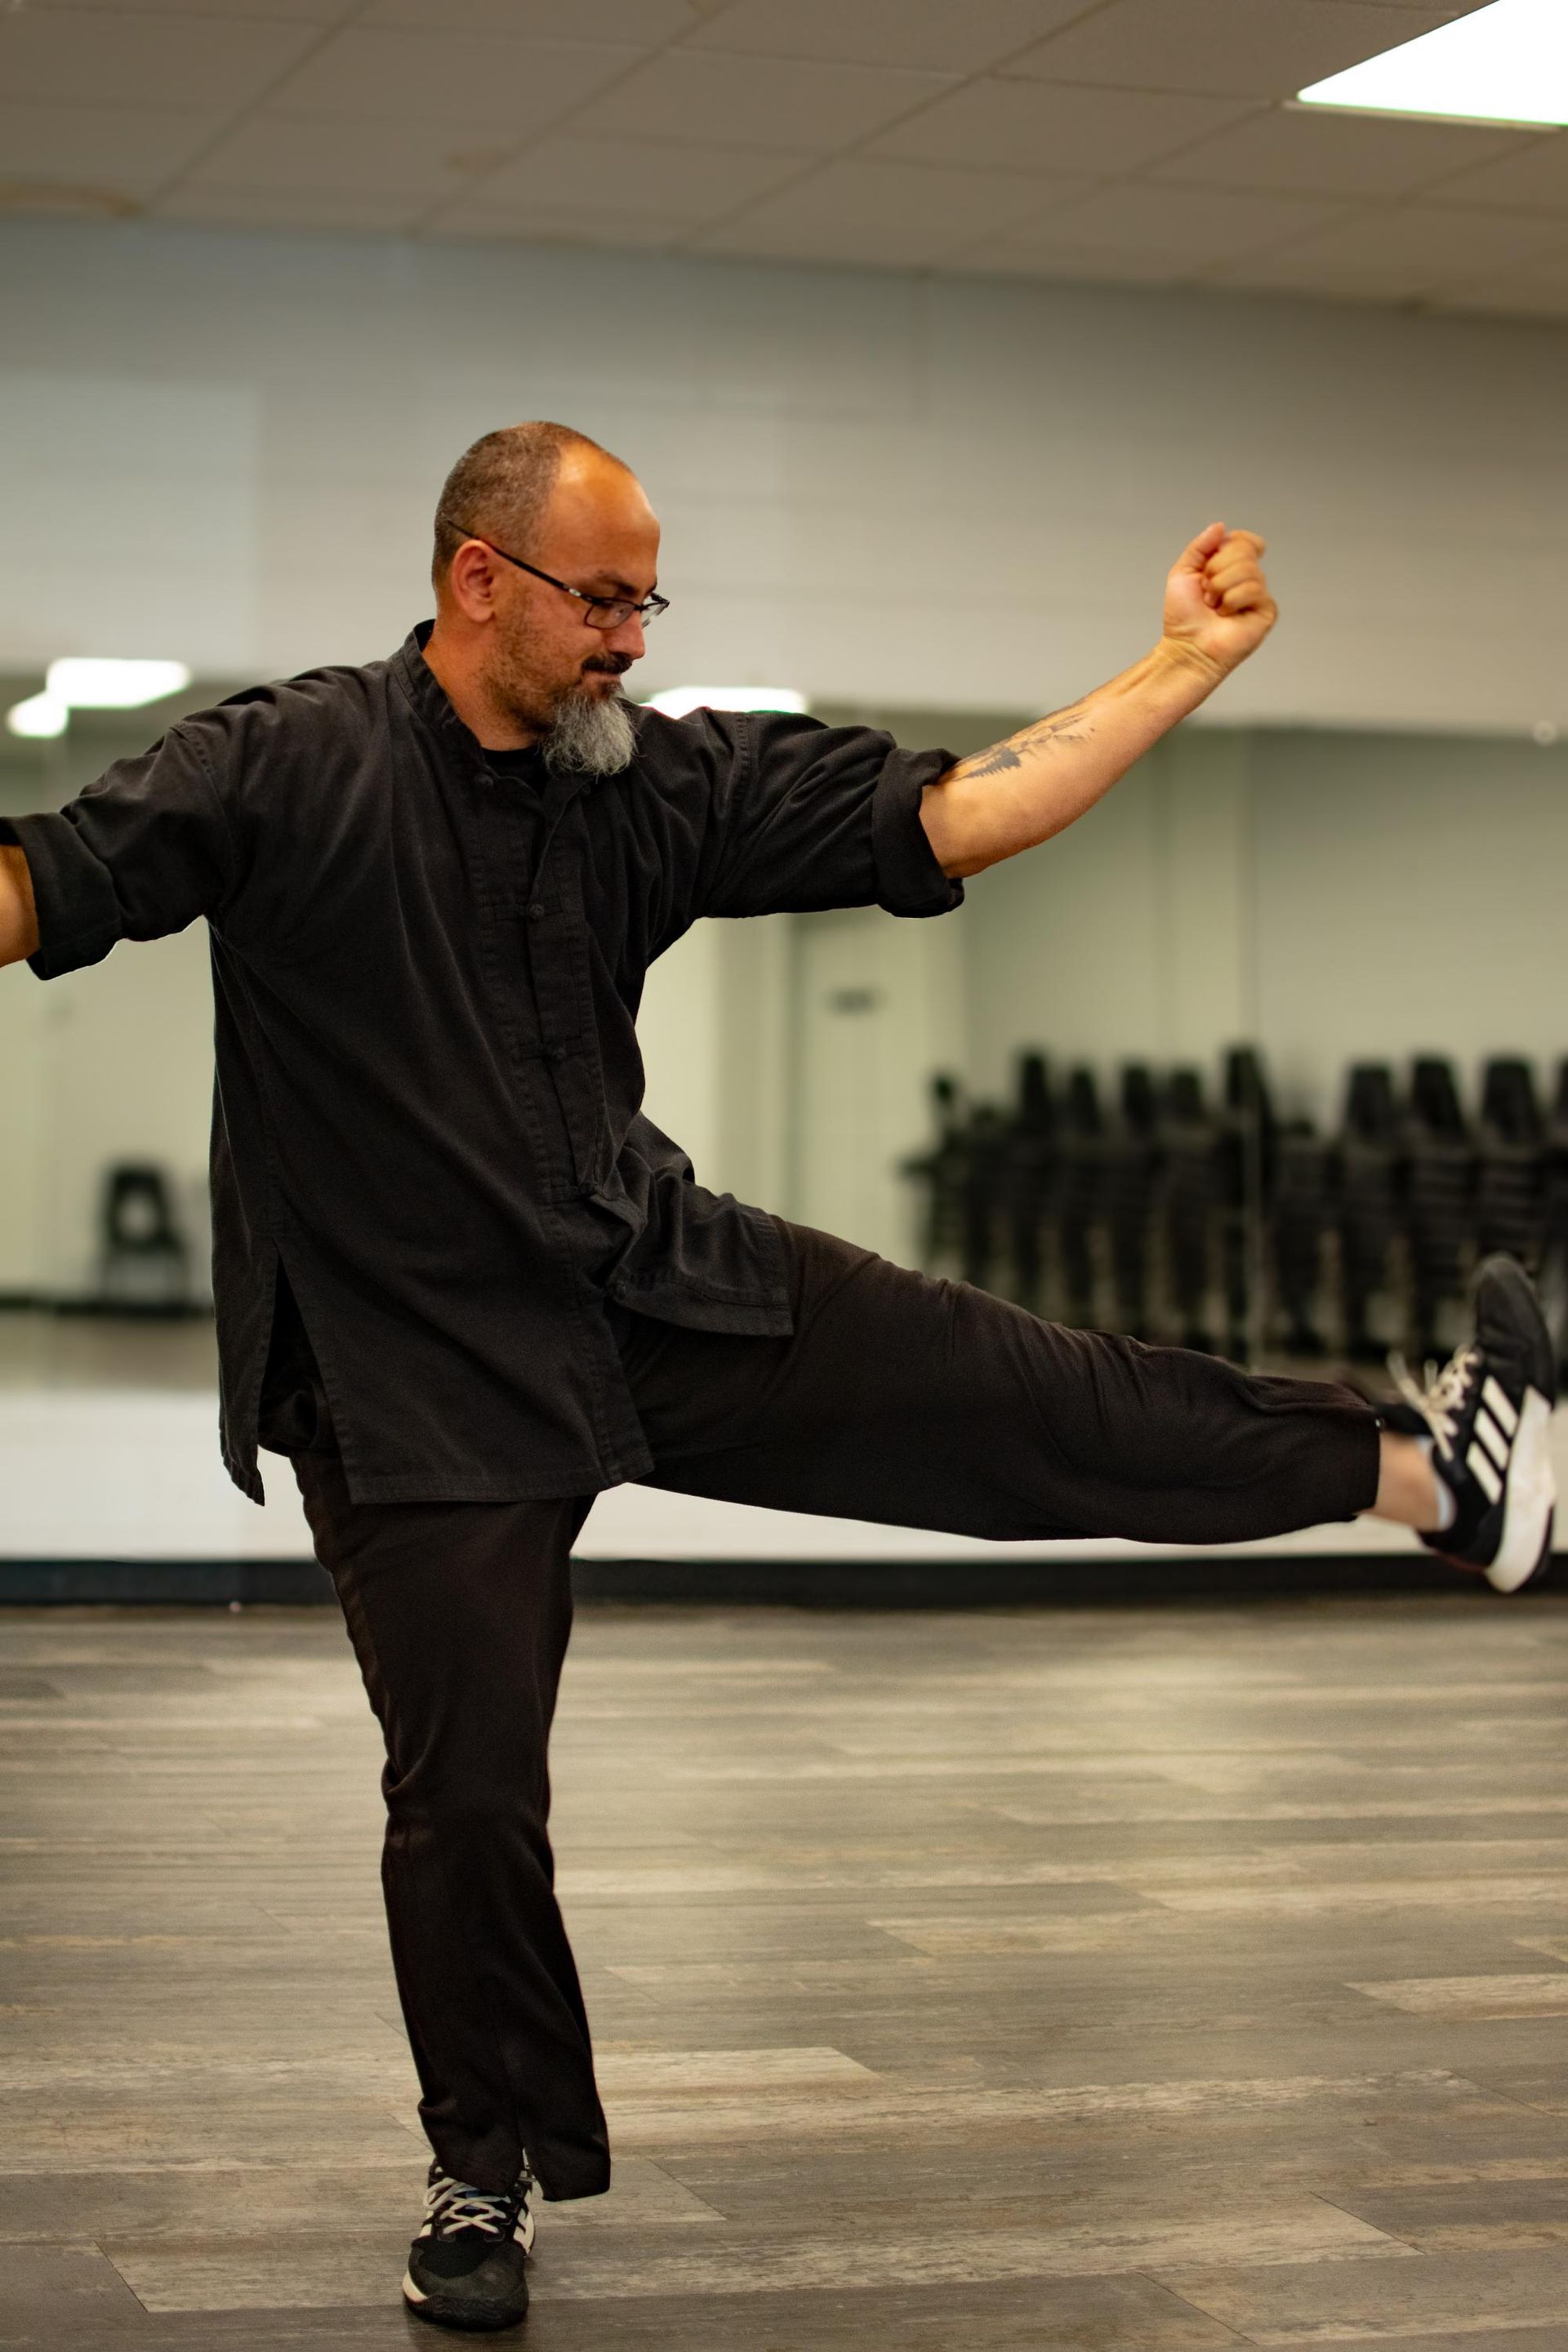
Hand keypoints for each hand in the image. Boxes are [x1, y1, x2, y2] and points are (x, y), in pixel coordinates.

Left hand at [1161, 521, 1276, 679]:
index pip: (1245, 540)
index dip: (1232, 543)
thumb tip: (1220, 527)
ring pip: (1247, 569)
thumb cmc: (1183, 617)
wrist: (1187, 647)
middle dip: (1216, 570)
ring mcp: (1258, 595)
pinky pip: (1254, 589)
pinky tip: (1226, 615)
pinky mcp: (1266, 610)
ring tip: (1214, 606)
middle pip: (1244, 550)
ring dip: (1220, 588)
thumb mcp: (1183, 573)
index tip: (1211, 563)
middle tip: (1206, 593)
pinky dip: (1232, 601)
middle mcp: (1247, 579)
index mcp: (1231, 568)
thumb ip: (1200, 546)